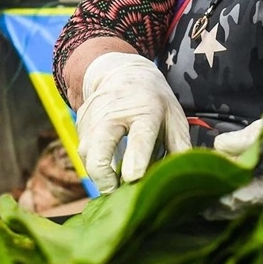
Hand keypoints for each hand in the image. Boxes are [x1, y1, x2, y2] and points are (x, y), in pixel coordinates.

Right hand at [76, 51, 190, 192]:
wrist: (120, 71)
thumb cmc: (153, 100)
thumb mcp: (173, 117)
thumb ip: (178, 147)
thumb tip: (182, 177)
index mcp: (145, 110)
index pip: (139, 136)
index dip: (136, 158)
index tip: (132, 178)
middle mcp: (114, 111)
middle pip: (98, 148)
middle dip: (103, 175)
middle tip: (115, 192)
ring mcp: (93, 116)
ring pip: (86, 153)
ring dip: (97, 174)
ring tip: (113, 184)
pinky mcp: (79, 122)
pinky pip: (82, 150)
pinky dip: (92, 164)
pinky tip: (105, 168)